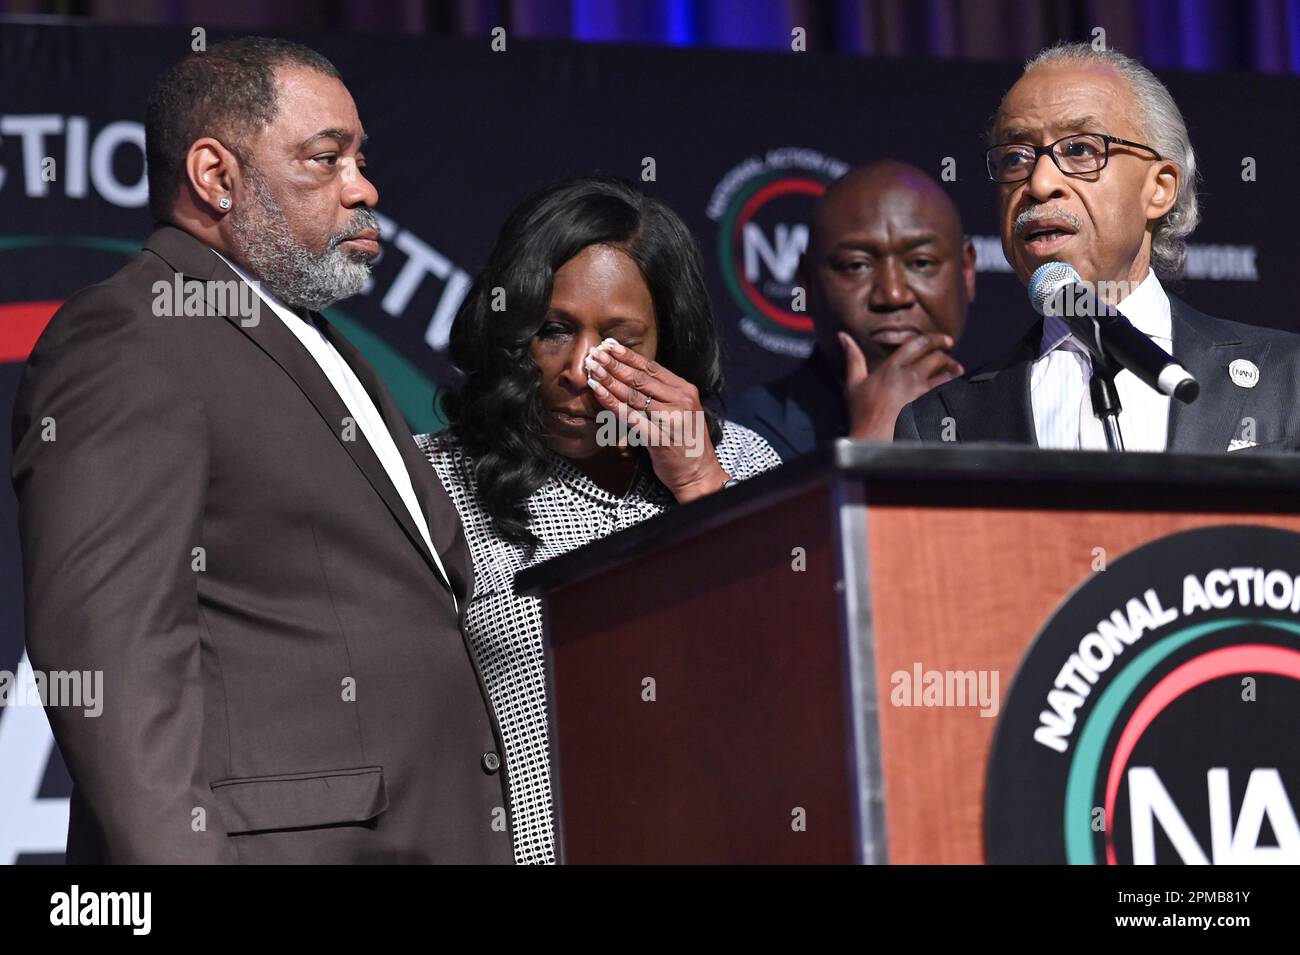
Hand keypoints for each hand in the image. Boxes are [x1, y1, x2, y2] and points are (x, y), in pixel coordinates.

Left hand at [584, 339, 729, 502]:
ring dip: (609, 379)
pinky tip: (598, 391)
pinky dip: (612, 403)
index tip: (609, 345)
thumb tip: (633, 374)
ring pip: (634, 394)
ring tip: (591, 368)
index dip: (628, 355)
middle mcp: (681, 401)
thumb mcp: (681, 411)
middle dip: (615, 364)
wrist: (700, 475)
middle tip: (594, 353)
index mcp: (685, 391)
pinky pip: (630, 417)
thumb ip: (663, 394)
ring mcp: (671, 420)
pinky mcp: (660, 439)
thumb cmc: (686, 443)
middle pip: (641, 378)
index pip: (652, 368)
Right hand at [840, 330, 962, 440]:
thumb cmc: (861, 415)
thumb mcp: (853, 383)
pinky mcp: (929, 406)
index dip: (935, 339)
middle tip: (951, 358)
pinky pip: (946, 393)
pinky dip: (951, 389)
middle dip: (947, 355)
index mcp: (891, 367)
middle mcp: (909, 376)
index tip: (945, 340)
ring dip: (952, 372)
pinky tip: (952, 391)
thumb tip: (843, 336)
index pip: (919, 343)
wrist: (872, 441)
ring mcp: (921, 392)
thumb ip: (852, 357)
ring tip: (955, 373)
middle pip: (937, 357)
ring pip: (946, 375)